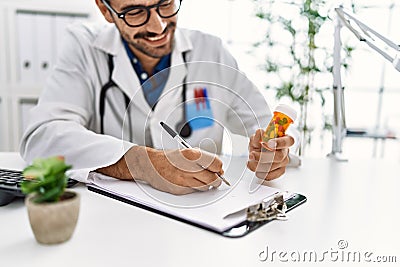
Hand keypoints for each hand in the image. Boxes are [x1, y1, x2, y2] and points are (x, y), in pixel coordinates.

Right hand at [98, 146, 223, 194]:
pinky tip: (189, 182)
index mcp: (192, 155)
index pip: (216, 164)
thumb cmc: (169, 158)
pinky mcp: (179, 189)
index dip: (219, 168)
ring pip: (205, 187)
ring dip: (206, 184)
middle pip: (213, 178)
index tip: (219, 170)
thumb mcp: (187, 153)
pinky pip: (194, 191)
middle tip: (215, 178)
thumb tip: (217, 169)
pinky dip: (195, 188)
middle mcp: (189, 168)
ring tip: (199, 179)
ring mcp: (184, 180)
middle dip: (216, 180)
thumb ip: (203, 160)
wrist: (149, 164)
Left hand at [247, 129, 293, 183]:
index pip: (287, 141)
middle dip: (263, 157)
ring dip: (258, 165)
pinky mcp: (279, 171)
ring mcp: (284, 162)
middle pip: (279, 156)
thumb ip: (258, 136)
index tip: (269, 143)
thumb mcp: (258, 137)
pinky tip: (255, 167)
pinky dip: (260, 172)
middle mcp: (285, 152)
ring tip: (250, 161)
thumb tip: (260, 132)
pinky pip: (270, 175)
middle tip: (252, 154)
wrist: (260, 151)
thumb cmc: (262, 143)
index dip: (279, 143)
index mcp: (285, 140)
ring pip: (273, 167)